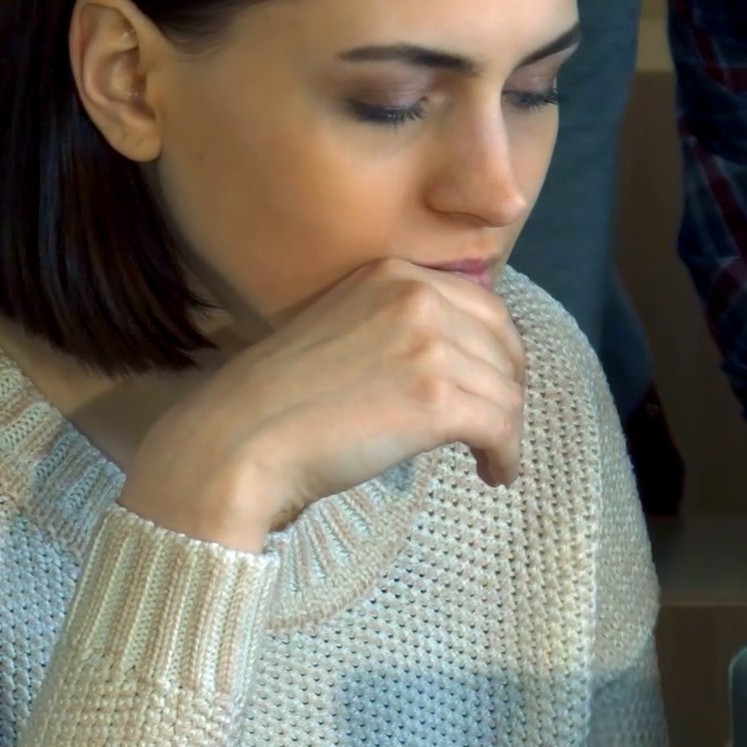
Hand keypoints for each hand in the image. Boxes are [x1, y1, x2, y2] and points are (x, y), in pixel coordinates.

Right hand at [120, 259, 525, 549]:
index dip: (497, 353)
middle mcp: (416, 296)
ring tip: (491, 460)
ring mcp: (428, 346)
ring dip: (506, 432)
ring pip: (506, 392)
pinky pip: (501, 428)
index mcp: (393, 273)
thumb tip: (460, 355)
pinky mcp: (435, 400)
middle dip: (506, 392)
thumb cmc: (280, 397)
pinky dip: (506, 456)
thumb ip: (396, 323)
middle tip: (495, 428)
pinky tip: (493, 474)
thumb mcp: (342, 326)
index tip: (491, 387)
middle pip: (503, 348)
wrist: (241, 438)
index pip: (484, 307)